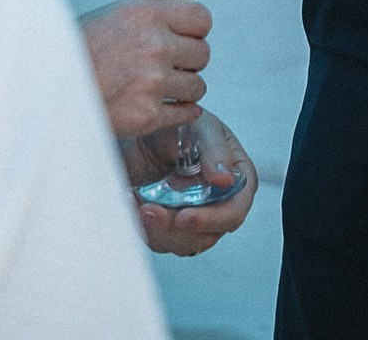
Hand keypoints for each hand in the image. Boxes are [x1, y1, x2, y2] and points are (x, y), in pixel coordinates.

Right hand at [79, 0, 209, 138]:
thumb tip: (175, 25)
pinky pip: (185, 113)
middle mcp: (154, 45)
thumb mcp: (109, 18)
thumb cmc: (70, 53)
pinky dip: (181, 113)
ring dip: (184, 89)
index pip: (201, 18)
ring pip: (197, 86)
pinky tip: (168, 108)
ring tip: (162, 88)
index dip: (196, 31)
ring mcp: (153, 82)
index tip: (187, 38)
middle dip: (189, 61)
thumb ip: (146, 20)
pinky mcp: (147, 115)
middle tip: (171, 66)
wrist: (42, 89)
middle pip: (203, 53)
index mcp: (145, 15)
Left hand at [124, 109, 258, 255]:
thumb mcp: (199, 128)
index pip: (235, 210)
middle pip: (208, 234)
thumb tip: (225, 179)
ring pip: (183, 243)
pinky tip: (131, 203)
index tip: (184, 217)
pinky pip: (160, 241)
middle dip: (177, 228)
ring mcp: (194, 216)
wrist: (143, 132)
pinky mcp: (170, 225)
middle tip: (149, 210)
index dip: (213, 219)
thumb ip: (214, 151)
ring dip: (157, 229)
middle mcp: (218, 202)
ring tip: (136, 204)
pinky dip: (144, 228)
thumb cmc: (179, 125)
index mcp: (235, 178)